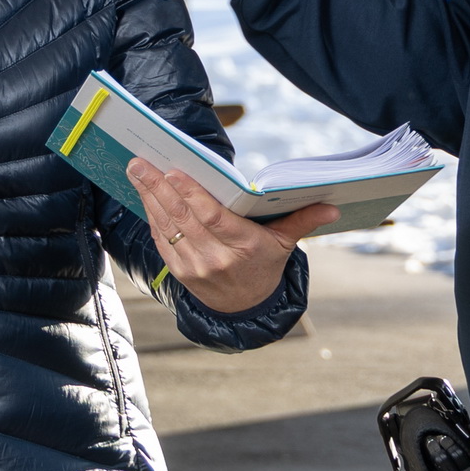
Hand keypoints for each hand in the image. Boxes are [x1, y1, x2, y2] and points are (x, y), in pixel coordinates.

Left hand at [126, 160, 333, 313]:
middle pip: (183, 218)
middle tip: (141, 162)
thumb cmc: (264, 265)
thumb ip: (304, 220)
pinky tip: (143, 193)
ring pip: (167, 227)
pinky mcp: (179, 272)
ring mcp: (194, 267)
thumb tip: (333, 207)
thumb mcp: (285, 244)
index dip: (191, 194)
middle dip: (159, 188)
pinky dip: (151, 215)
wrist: (245, 309)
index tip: (174, 171)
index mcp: (243, 247)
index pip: (212, 218)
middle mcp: (216, 259)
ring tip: (136, 170)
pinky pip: (161, 240)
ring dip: (149, 197)